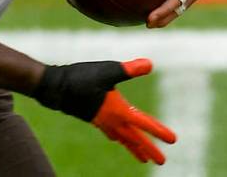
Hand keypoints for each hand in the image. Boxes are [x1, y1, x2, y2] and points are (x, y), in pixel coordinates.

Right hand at [33, 58, 175, 163]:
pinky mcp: (94, 118)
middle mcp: (111, 120)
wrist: (54, 87)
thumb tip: (150, 65)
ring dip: (135, 148)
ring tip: (144, 159)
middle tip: (162, 161)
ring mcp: (102, 121)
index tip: (173, 140)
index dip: (159, 131)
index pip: (144, 123)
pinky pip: (111, 133)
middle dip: (149, 149)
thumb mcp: (108, 70)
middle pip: (135, 139)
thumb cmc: (81, 77)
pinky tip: (117, 138)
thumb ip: (129, 69)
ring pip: (123, 139)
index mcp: (118, 111)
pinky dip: (119, 138)